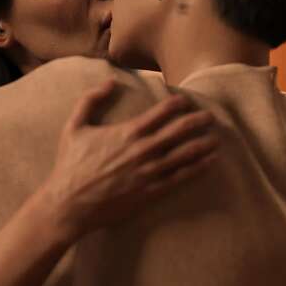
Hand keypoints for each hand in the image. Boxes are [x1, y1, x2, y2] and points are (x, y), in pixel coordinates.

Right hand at [43, 79, 221, 238]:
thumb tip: (110, 82)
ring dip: (204, 144)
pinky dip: (199, 168)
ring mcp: (150, 172)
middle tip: (210, 117)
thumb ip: (91, 100)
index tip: (187, 101)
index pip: (162, 112)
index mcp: (128, 132)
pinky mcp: (151, 192)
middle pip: (181, 130)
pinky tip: (210, 162)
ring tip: (216, 138)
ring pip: (186, 154)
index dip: (178, 103)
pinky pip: (182, 178)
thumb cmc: (70, 165)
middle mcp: (143, 150)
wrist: (69, 204)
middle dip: (199, 121)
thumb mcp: (74, 126)